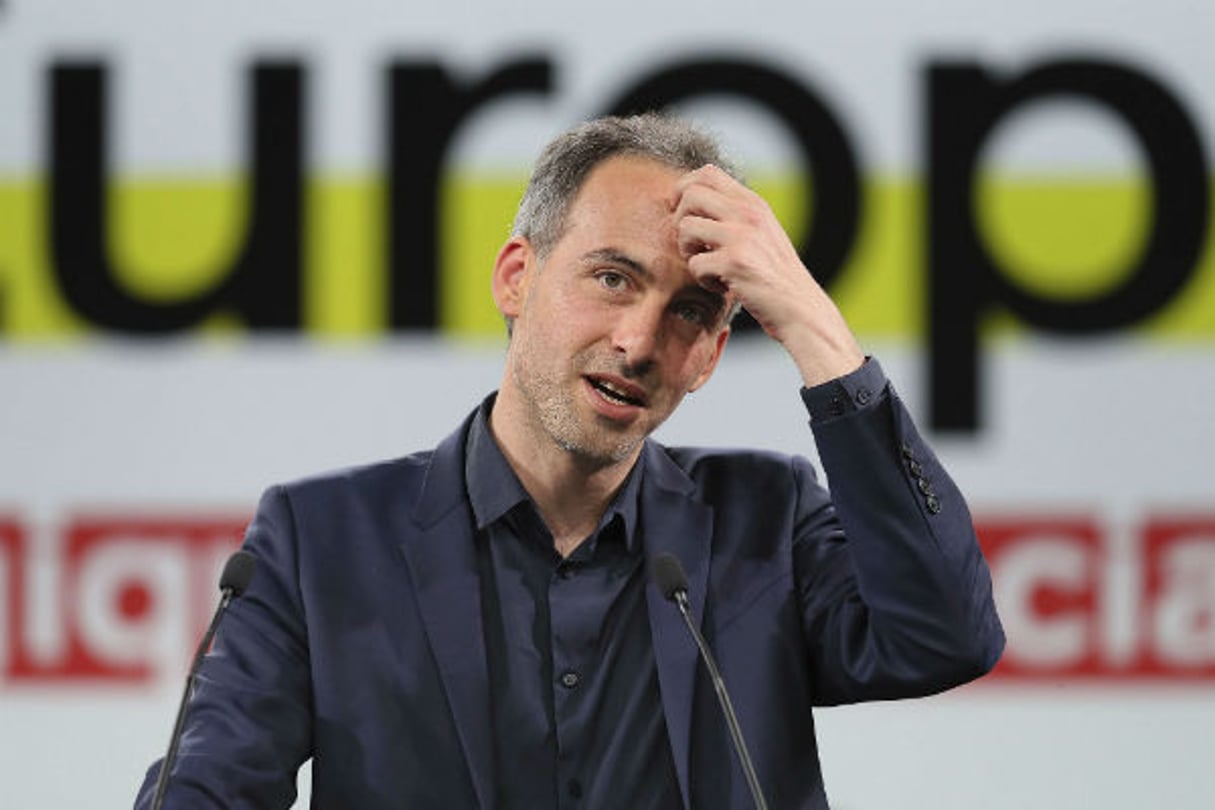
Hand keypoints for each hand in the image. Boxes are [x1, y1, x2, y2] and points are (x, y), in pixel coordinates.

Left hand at [671, 164, 864, 385]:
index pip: (707, 173)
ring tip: (708, 266)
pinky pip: (695, 264)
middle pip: (690, 194)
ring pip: (685, 228)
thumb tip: (687, 202)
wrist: (800, 309)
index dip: (684, 190)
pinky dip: (703, 279)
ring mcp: (742, 237)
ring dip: (688, 252)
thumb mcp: (760, 234)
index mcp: (754, 204)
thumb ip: (733, 216)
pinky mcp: (735, 263)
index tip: (685, 214)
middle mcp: (749, 214)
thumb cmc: (774, 276)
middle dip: (680, 221)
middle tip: (693, 245)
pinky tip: (722, 285)